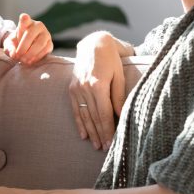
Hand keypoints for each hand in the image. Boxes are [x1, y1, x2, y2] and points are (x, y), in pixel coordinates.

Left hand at [2, 13, 52, 64]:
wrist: (25, 48)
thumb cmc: (16, 43)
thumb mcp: (9, 44)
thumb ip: (9, 48)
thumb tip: (14, 54)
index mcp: (25, 22)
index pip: (25, 18)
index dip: (25, 18)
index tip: (24, 17)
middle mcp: (37, 25)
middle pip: (30, 34)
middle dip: (23, 47)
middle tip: (18, 56)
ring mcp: (45, 34)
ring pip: (40, 43)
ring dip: (30, 54)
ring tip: (24, 60)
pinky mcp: (50, 43)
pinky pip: (46, 50)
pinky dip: (37, 57)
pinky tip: (30, 60)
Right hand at [69, 32, 125, 150]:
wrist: (93, 44)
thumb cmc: (111, 60)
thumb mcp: (119, 76)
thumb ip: (119, 97)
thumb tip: (121, 116)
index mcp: (98, 85)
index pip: (103, 114)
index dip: (108, 130)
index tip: (112, 143)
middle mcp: (84, 88)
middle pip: (93, 117)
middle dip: (100, 134)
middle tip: (106, 149)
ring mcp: (76, 88)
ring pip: (83, 115)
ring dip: (90, 132)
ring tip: (96, 145)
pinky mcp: (71, 87)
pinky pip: (75, 108)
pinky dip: (79, 122)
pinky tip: (83, 134)